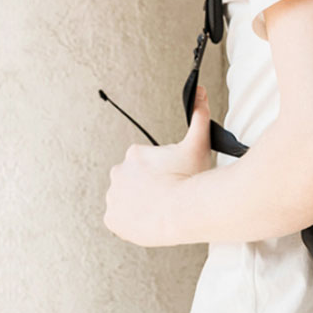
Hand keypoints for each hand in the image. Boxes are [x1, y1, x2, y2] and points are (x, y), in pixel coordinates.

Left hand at [103, 84, 213, 246]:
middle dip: (147, 187)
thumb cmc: (190, 178)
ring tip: (159, 209)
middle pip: (133, 180)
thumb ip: (199, 115)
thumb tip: (200, 91)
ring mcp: (113, 197)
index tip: (172, 179)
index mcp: (134, 154)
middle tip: (166, 194)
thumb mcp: (198, 143)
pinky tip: (148, 220)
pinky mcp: (111, 219)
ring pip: (125, 199)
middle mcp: (118, 172)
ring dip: (138, 203)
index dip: (161, 172)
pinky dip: (130, 222)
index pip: (144, 163)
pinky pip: (119, 220)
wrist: (183, 212)